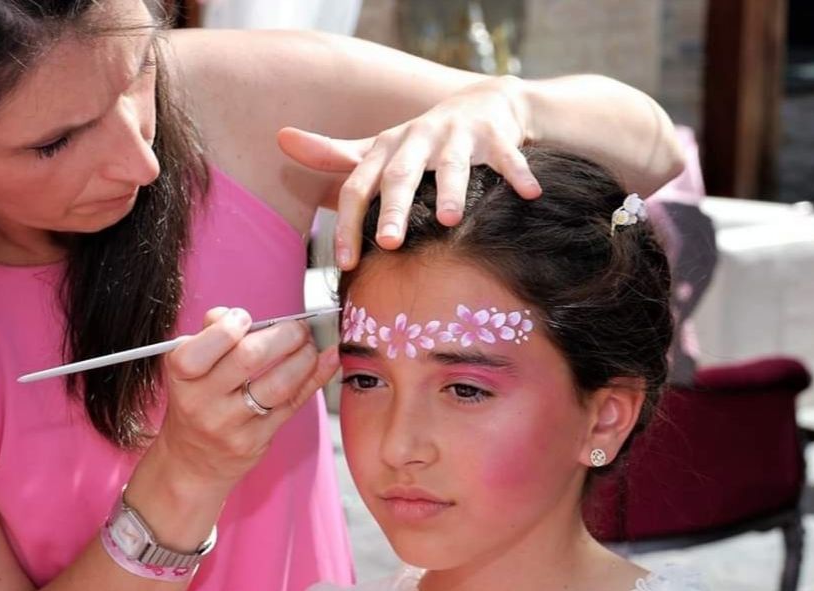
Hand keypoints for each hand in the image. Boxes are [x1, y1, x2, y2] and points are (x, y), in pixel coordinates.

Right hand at [153, 307, 339, 496]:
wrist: (192, 460)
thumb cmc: (198, 397)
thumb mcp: (190, 365)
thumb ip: (212, 333)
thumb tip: (241, 313)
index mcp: (181, 374)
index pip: (205, 344)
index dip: (231, 325)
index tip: (246, 318)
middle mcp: (201, 401)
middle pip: (250, 358)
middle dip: (284, 335)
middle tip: (298, 328)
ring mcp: (228, 424)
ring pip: (278, 384)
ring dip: (304, 358)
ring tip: (310, 346)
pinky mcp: (254, 441)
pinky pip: (292, 404)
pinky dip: (315, 378)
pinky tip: (327, 360)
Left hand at [278, 75, 542, 268]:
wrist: (487, 104)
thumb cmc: (424, 141)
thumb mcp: (380, 147)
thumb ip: (336, 154)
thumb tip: (283, 139)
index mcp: (387, 148)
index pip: (358, 186)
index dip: (349, 223)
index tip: (345, 263)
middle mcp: (418, 138)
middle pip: (401, 175)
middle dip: (396, 209)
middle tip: (391, 244)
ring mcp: (459, 135)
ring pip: (453, 163)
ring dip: (453, 190)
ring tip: (452, 220)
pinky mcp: (497, 135)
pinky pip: (508, 155)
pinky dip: (519, 173)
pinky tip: (530, 194)